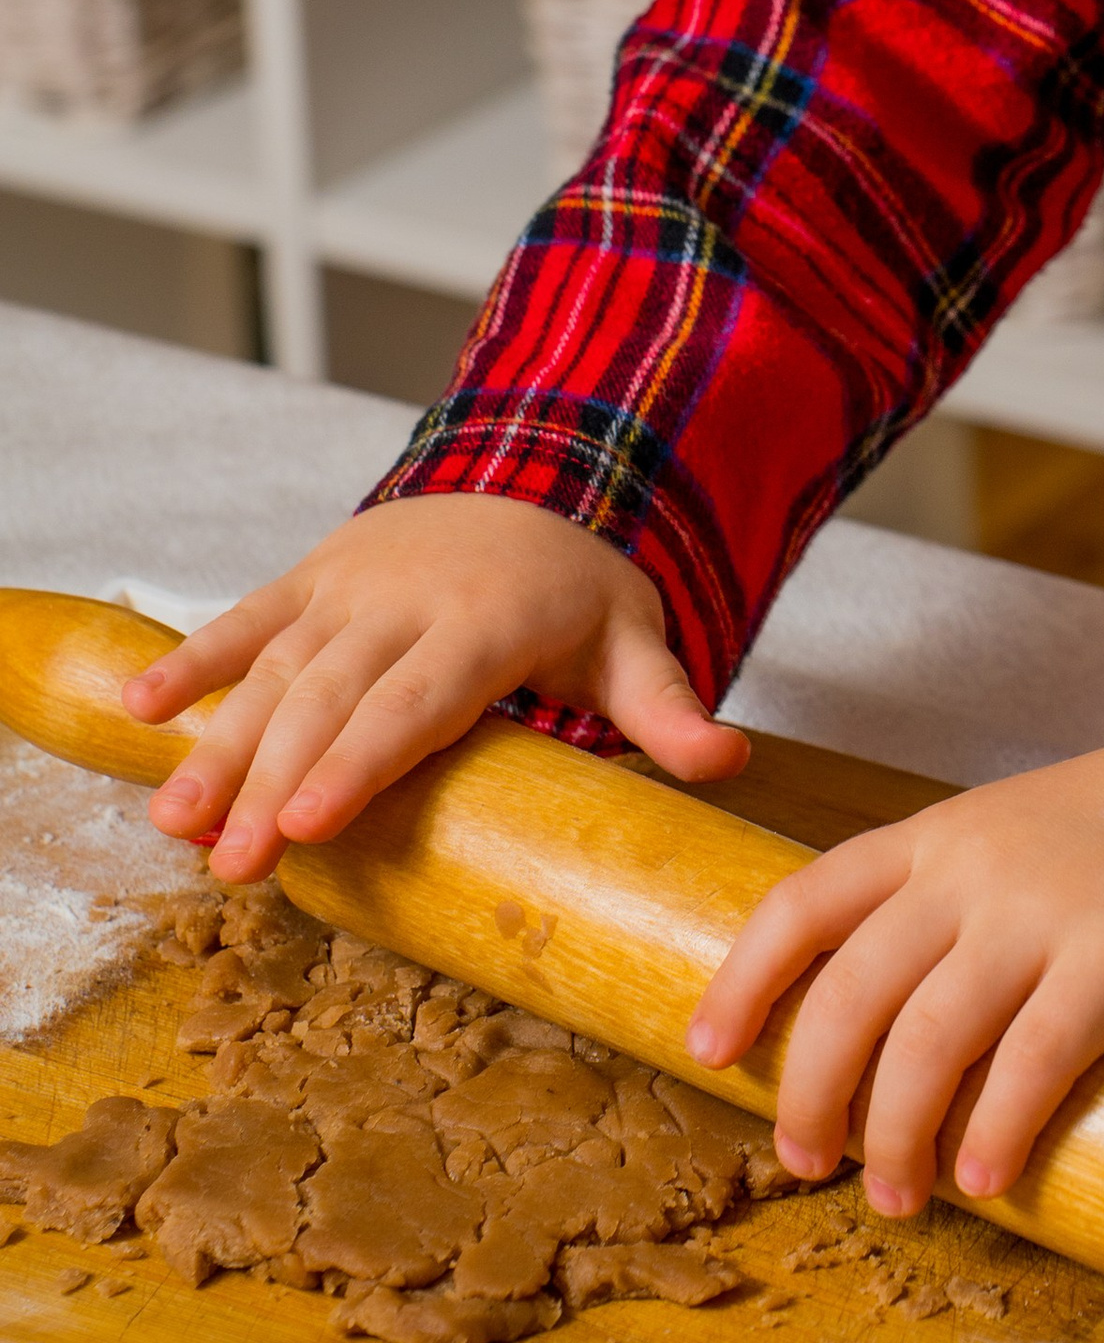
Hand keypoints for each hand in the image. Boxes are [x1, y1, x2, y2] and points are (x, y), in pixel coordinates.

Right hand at [124, 493, 750, 882]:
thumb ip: (669, 711)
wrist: (538, 476)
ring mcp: (349, 586)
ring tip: (174, 822)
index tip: (306, 826)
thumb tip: (727, 765)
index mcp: (484, 625)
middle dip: (272, 782)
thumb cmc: (581, 592)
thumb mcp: (636, 643)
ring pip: (273, 669)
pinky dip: (189, 657)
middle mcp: (405, 603)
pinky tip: (136, 709)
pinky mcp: (312, 576)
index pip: (416, 705)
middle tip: (230, 866)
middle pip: (330, 701)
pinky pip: (244, 616)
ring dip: (218, 743)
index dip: (360, 764)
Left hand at [687, 743, 1103, 1213]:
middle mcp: (969, 871)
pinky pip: (1035, 1061)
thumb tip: (868, 1035)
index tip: (706, 1049)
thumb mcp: (1002, 835)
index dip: (743, 979)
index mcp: (930, 837)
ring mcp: (1040, 915)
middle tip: (804, 1161)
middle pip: (852, 991)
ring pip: (930, 1040)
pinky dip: (998, 1131)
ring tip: (894, 1196)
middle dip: (812, 1089)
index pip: (802, 902)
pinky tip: (984, 1181)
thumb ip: (936, 906)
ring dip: (896, 1135)